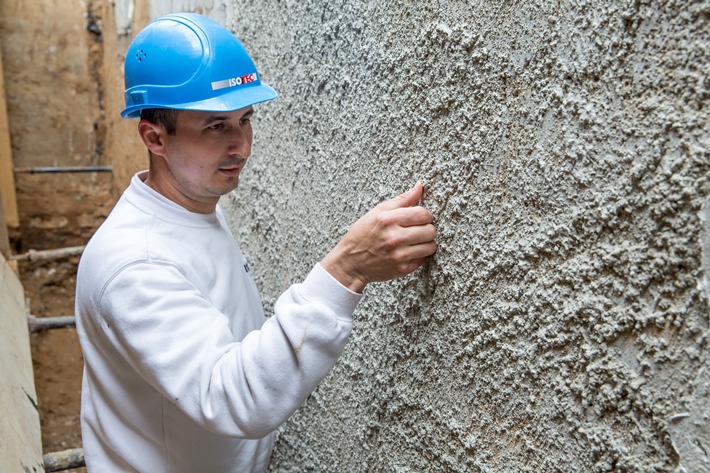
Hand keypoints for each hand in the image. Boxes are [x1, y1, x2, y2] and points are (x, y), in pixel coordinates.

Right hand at [321, 182, 436, 292]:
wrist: (350, 263)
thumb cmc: (362, 235)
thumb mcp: (377, 212)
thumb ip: (402, 199)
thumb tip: (420, 186)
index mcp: (388, 220)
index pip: (423, 214)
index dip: (424, 215)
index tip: (418, 217)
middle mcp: (394, 238)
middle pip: (430, 230)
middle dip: (426, 228)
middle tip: (416, 229)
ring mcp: (399, 255)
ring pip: (431, 246)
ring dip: (426, 242)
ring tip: (414, 241)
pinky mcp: (402, 269)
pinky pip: (423, 259)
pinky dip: (418, 255)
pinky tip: (407, 252)